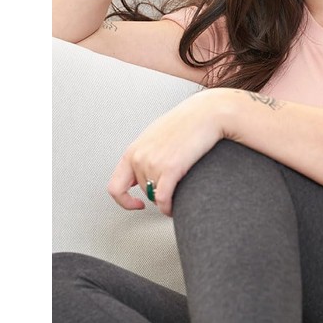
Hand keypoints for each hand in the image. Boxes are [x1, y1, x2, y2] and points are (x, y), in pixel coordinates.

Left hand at [108, 91, 227, 215]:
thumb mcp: (157, 137)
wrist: (207, 113)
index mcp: (133, 151)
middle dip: (158, 194)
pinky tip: (175, 207)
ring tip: (180, 191)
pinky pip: (164, 199)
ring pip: (156, 196)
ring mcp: (153, 163)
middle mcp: (139, 158)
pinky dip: (168, 208)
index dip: (125, 201)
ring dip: (167, 199)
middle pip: (144, 192)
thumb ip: (147, 155)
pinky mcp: (170, 168)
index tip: (137, 204)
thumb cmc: (187, 123)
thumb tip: (145, 174)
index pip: (115, 187)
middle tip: (172, 188)